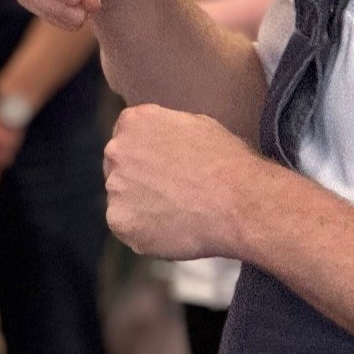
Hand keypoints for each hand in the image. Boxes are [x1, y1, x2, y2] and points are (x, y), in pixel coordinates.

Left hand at [105, 104, 259, 261]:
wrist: (237, 202)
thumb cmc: (226, 161)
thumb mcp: (197, 125)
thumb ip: (167, 131)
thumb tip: (163, 143)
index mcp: (134, 122)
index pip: (128, 138)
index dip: (145, 155)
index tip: (161, 169)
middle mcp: (116, 151)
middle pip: (120, 168)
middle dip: (139, 180)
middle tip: (168, 194)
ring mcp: (115, 188)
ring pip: (122, 200)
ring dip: (141, 207)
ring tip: (176, 214)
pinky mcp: (120, 222)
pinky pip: (128, 228)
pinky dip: (145, 232)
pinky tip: (172, 230)